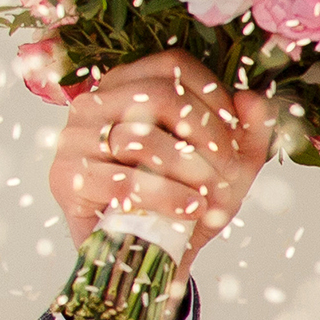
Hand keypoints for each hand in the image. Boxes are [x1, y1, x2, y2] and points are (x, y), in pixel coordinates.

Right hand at [49, 50, 274, 286]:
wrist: (152, 254)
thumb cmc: (187, 199)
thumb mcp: (230, 166)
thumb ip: (249, 132)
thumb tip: (253, 100)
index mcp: (128, 84)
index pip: (173, 66)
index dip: (215, 96)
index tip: (238, 134)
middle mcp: (95, 102)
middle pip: (161, 96)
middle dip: (208, 137)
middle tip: (230, 171)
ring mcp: (75, 138)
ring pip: (142, 139)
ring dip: (191, 171)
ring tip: (212, 197)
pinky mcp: (66, 178)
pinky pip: (124, 181)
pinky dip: (168, 197)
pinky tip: (191, 209)